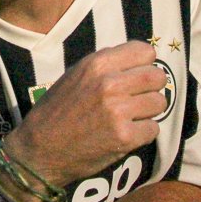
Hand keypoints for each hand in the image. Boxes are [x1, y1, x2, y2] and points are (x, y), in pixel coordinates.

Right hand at [1, 41, 166, 186]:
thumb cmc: (57, 110)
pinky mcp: (125, 137)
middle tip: (138, 97)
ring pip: (160, 102)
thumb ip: (105, 65)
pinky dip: (143, 133)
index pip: (145, 51)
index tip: (136, 74)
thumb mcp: (75, 74)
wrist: (40, 149)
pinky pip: (153, 129)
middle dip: (151, 87)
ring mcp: (119, 111)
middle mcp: (110, 83)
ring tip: (131, 116)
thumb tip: (135, 60)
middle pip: (157, 76)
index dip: (144, 64)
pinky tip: (126, 133)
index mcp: (97, 63)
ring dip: (149, 111)